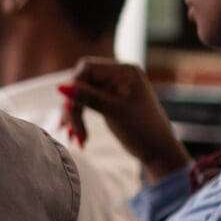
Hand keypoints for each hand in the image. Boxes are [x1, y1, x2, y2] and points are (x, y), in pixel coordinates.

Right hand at [62, 58, 190, 184]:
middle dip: (74, 107)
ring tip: (74, 138)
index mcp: (124, 71)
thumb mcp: (113, 111)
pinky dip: (80, 119)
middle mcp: (118, 75)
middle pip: (81, 83)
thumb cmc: (143, 130)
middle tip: (70, 131)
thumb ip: (87, 97)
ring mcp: (113, 88)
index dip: (74, 86)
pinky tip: (77, 136)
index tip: (71, 110)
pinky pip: (86, 105)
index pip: (87, 68)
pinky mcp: (109, 101)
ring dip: (74, 117)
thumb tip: (60, 86)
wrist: (159, 151)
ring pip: (80, 95)